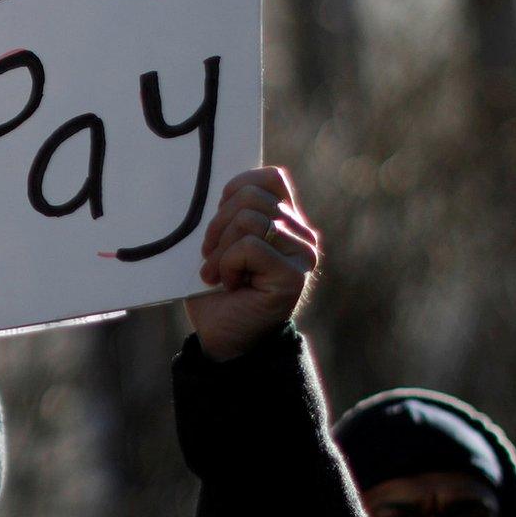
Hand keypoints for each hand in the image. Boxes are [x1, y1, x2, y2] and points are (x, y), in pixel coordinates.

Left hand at [183, 166, 319, 360]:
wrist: (222, 338)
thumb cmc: (218, 290)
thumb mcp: (222, 241)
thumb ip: (234, 212)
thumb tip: (223, 186)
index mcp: (289, 221)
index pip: (270, 178)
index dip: (234, 193)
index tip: (219, 226)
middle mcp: (303, 236)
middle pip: (251, 197)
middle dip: (218, 226)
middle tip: (211, 258)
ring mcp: (303, 256)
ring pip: (249, 219)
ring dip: (220, 250)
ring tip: (219, 274)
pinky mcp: (293, 277)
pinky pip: (249, 246)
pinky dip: (227, 264)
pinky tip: (231, 284)